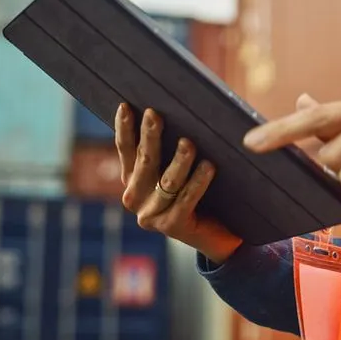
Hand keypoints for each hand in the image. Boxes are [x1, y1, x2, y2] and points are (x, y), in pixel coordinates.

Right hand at [114, 103, 241, 263]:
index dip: (124, 128)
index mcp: (133, 179)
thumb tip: (175, 110)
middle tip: (155, 115)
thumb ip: (170, 145)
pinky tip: (209, 167)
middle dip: (149, 137)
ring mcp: (151, 215)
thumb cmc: (199, 190)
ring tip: (189, 143)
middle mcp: (135, 198)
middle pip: (145, 162)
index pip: (125, 149)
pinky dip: (198, 182)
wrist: (216, 233)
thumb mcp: (178, 167)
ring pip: (167, 181)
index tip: (126, 106)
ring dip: (178, 161)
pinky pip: (187, 199)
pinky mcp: (172, 226)